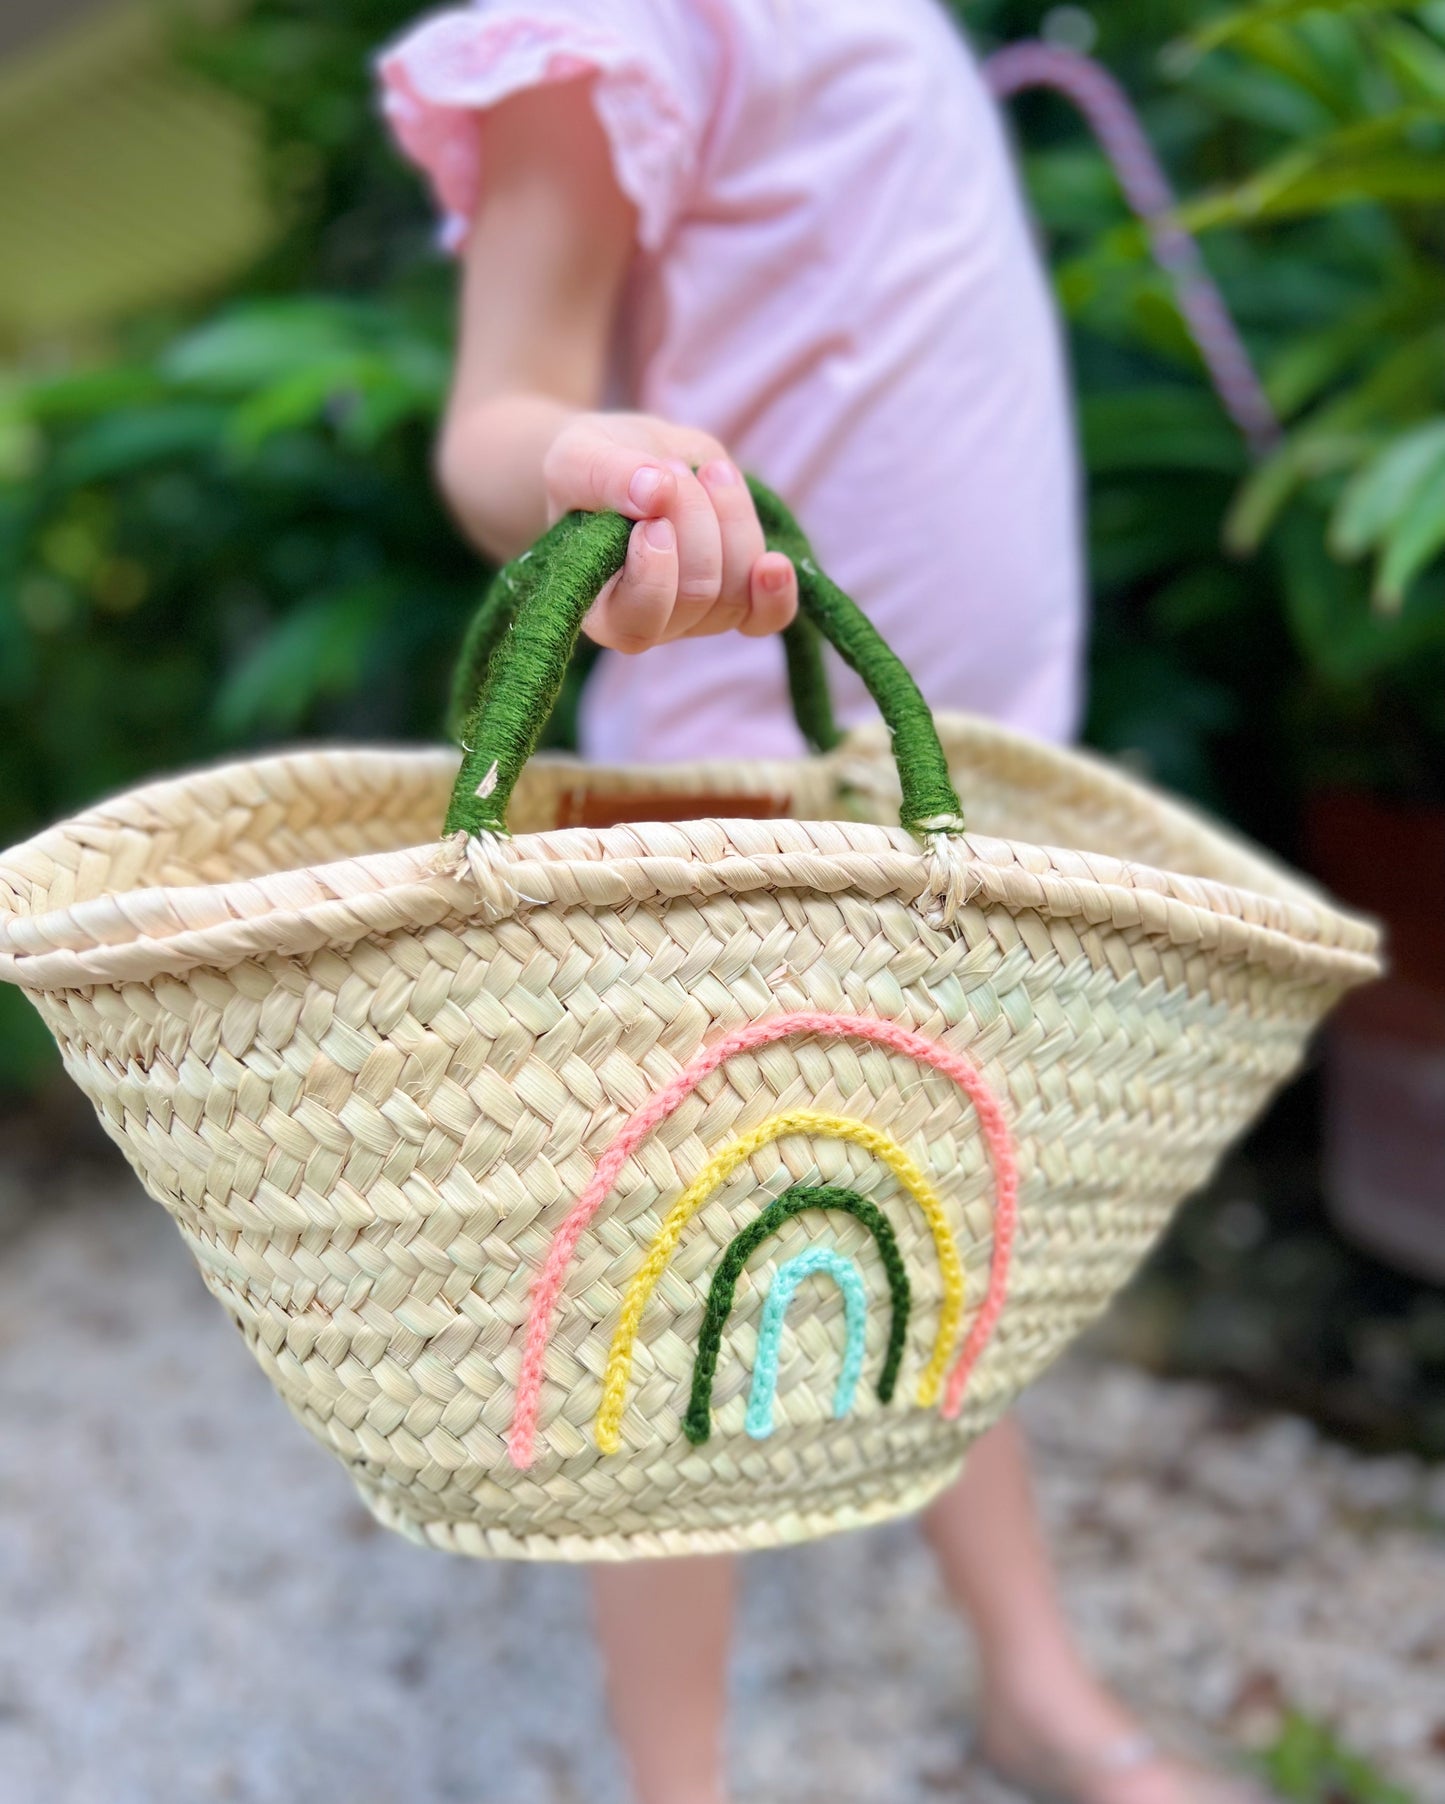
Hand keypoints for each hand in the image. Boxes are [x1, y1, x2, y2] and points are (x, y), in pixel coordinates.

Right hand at [542, 412, 797, 652]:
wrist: (631, 459)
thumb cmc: (594, 470)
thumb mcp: (580, 458)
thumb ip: (605, 475)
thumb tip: (655, 490)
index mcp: (601, 608)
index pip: (637, 622)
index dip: (655, 574)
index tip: (653, 515)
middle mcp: (651, 624)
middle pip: (697, 594)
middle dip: (694, 519)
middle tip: (672, 468)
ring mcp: (699, 616)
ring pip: (736, 590)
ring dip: (731, 519)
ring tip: (708, 471)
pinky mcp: (739, 599)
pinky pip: (766, 617)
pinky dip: (775, 591)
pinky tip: (775, 564)